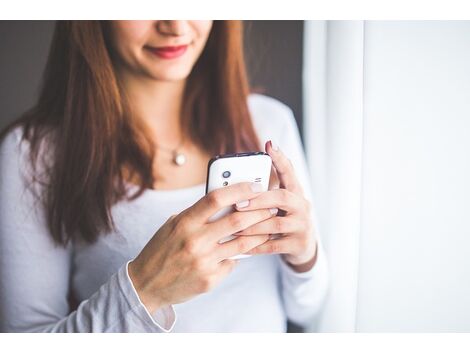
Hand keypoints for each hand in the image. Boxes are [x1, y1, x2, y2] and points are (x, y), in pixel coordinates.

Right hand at [128, 182, 275, 312]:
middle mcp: (195, 241)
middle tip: (271, 206)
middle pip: (237, 220)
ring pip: (242, 244)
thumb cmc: (161, 250)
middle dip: (259, 211)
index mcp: (184, 222)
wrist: (146, 285)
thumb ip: (197, 214)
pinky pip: (232, 263)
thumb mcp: (173, 225)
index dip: (239, 189)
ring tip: (268, 226)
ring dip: (259, 233)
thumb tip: (226, 201)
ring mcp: (204, 262)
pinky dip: (239, 255)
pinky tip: (243, 251)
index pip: (216, 198)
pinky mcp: (210, 279)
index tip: (255, 185)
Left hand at [234, 140, 317, 271]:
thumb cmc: (283, 219)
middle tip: (238, 203)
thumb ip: (265, 192)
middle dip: (259, 200)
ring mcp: (302, 226)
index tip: (269, 145)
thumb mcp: (280, 204)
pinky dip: (256, 246)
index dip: (280, 159)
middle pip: (282, 197)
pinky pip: (274, 246)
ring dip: (253, 225)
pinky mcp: (298, 244)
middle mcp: (302, 206)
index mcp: (295, 193)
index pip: (289, 172)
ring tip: (234, 227)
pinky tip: (242, 246)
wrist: (303, 247)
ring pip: (276, 224)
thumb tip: (237, 181)